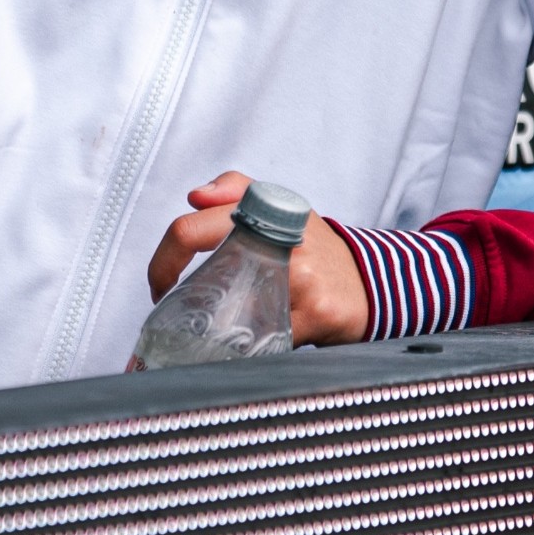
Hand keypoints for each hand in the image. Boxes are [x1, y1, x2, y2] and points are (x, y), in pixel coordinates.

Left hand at [145, 173, 371, 343]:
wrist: (371, 283)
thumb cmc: (314, 248)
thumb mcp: (281, 205)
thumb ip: (235, 188)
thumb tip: (195, 195)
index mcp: (268, 211)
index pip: (192, 230)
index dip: (163, 262)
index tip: (162, 284)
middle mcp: (283, 240)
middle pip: (205, 274)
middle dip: (180, 299)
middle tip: (174, 310)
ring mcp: (301, 279)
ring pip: (232, 315)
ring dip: (217, 327)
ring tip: (217, 328)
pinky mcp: (316, 315)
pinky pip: (264, 341)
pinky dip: (252, 347)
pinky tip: (257, 343)